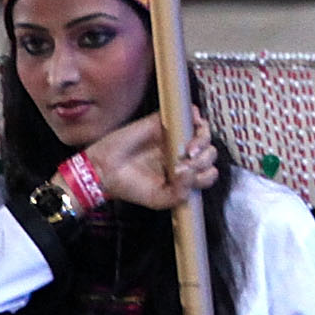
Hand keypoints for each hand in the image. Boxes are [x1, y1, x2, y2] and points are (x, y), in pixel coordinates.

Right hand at [84, 115, 218, 211]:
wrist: (105, 171)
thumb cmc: (131, 187)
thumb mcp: (158, 200)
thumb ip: (179, 194)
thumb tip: (193, 173)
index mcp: (184, 175)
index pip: (208, 172)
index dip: (205, 174)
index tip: (188, 177)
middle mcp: (183, 156)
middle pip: (209, 153)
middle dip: (204, 159)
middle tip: (185, 163)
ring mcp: (175, 139)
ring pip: (204, 133)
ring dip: (203, 141)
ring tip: (188, 151)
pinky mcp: (164, 123)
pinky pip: (189, 114)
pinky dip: (195, 116)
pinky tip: (192, 124)